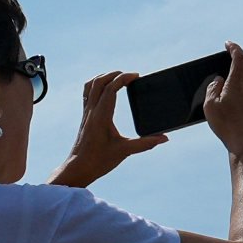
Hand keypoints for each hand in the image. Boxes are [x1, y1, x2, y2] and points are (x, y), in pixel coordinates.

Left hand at [56, 71, 170, 185]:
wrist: (79, 168)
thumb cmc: (99, 160)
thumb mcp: (125, 151)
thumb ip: (145, 144)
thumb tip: (164, 138)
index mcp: (101, 116)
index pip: (110, 89)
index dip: (123, 78)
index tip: (136, 76)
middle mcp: (91, 111)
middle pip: (99, 82)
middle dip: (115, 74)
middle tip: (130, 76)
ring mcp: (86, 113)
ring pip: (90, 86)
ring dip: (104, 77)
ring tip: (118, 77)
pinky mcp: (85, 117)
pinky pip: (87, 94)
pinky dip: (96, 86)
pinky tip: (106, 89)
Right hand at [199, 43, 242, 159]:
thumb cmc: (227, 125)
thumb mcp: (211, 106)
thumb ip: (212, 89)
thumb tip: (218, 81)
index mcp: (238, 84)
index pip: (240, 58)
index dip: (234, 48)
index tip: (228, 44)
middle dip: (242, 60)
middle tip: (231, 60)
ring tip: (229, 83)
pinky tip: (234, 101)